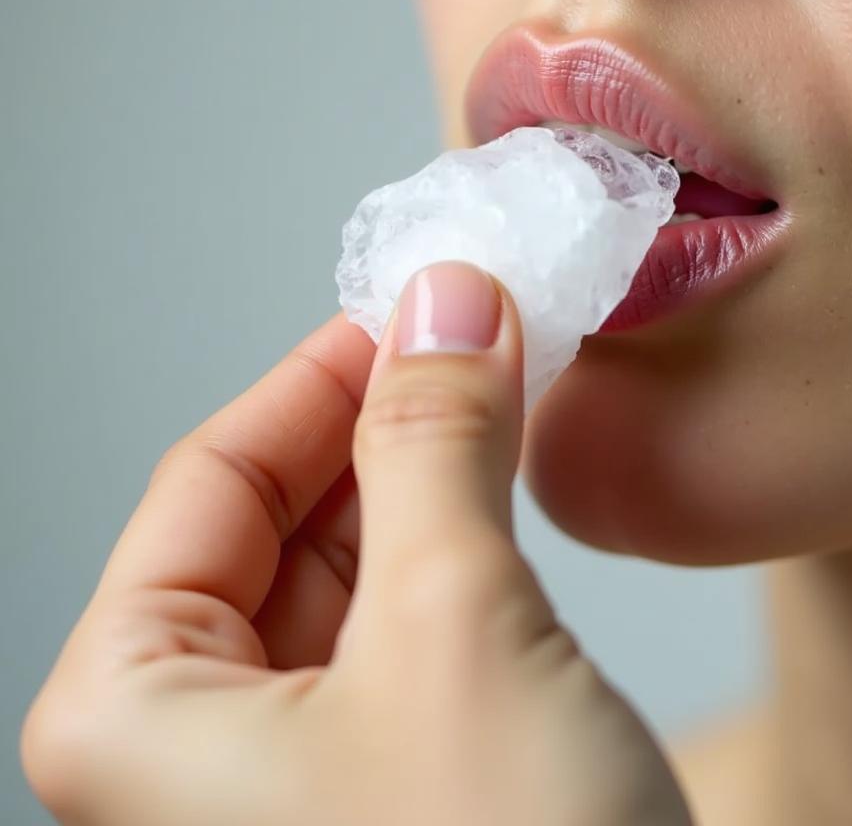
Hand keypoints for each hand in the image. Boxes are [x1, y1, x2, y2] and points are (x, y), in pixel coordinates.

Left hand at [21, 261, 691, 825]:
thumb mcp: (456, 622)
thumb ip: (435, 442)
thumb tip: (444, 298)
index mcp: (132, 713)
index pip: (215, 477)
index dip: (320, 373)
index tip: (410, 303)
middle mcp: (191, 746)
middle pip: (276, 515)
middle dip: (377, 418)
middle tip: (470, 335)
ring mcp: (289, 765)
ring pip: (342, 562)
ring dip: (419, 470)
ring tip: (495, 393)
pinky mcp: (382, 775)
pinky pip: (394, 619)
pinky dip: (447, 539)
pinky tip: (497, 493)